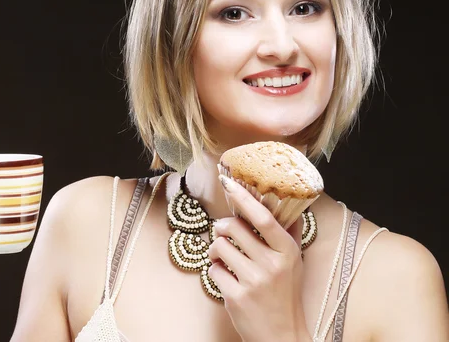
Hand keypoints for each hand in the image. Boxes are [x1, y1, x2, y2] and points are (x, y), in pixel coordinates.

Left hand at [207, 175, 310, 341]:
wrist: (283, 336)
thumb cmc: (287, 295)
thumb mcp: (295, 262)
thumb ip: (289, 232)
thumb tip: (288, 202)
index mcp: (287, 251)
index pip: (263, 217)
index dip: (243, 197)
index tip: (228, 182)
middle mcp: (271, 264)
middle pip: (232, 227)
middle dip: (222, 227)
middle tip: (224, 232)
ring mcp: (253, 281)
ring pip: (218, 246)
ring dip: (216, 249)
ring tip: (225, 258)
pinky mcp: (236, 296)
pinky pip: (213, 270)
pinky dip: (215, 270)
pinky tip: (226, 277)